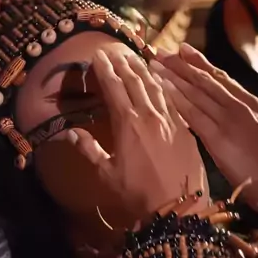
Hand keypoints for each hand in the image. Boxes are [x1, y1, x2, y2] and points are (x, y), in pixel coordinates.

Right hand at [67, 48, 208, 221]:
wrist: (178, 207)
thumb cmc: (139, 194)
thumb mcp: (107, 175)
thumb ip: (89, 150)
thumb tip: (71, 133)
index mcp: (128, 123)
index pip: (114, 87)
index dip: (105, 70)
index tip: (98, 56)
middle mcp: (149, 115)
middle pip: (135, 80)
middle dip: (123, 63)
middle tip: (114, 50)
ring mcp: (170, 119)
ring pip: (156, 85)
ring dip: (144, 69)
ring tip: (135, 57)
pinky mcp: (185, 127)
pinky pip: (172, 99)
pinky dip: (163, 85)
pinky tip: (160, 80)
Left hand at [153, 43, 257, 214]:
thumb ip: (247, 118)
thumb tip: (232, 111)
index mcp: (251, 104)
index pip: (221, 77)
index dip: (199, 62)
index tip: (182, 49)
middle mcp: (240, 106)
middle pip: (205, 79)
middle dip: (181, 64)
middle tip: (160, 51)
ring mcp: (229, 121)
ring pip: (197, 92)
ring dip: (173, 76)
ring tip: (155, 64)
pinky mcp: (218, 138)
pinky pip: (193, 114)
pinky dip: (177, 99)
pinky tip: (162, 88)